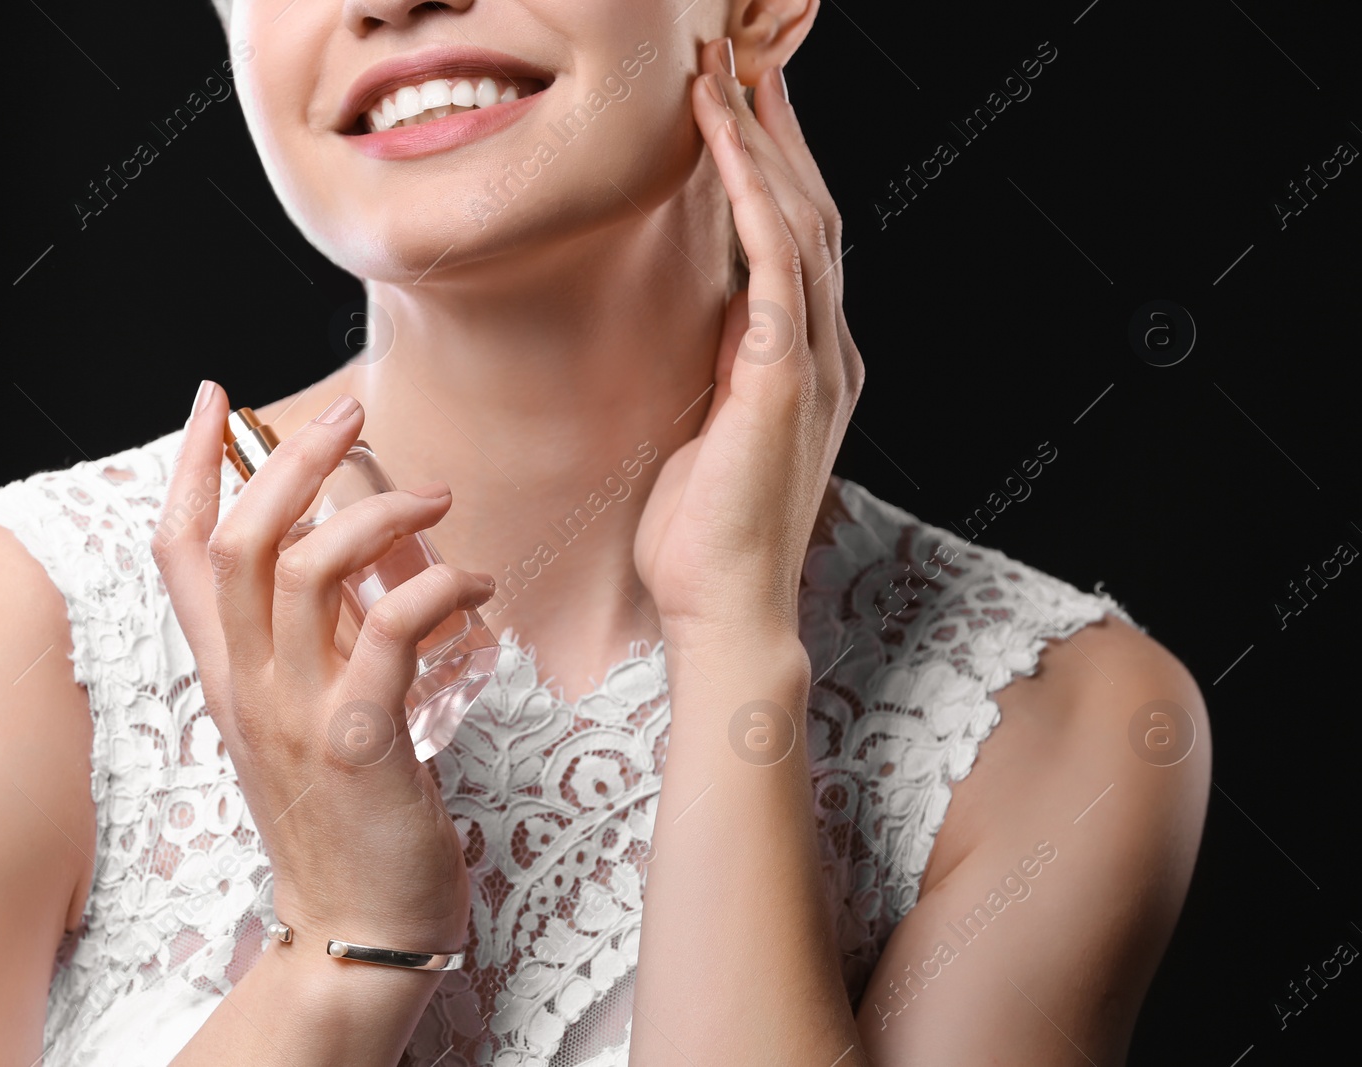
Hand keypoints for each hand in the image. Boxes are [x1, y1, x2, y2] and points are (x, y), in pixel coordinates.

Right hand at [153, 385, 494, 957]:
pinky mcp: (361, 742)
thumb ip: (317, 636)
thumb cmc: (346, 815)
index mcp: (227, 675)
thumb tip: (352, 551)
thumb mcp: (308, 713)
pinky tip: (476, 589)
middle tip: (348, 413)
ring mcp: (297, 713)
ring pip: (306, 569)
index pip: (180, 552)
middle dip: (288, 459)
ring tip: (436, 501)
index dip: (193, 468)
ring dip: (376, 514)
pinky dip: (438, 590)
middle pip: (238, 541)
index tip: (216, 400)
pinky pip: (392, 630)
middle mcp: (247, 687)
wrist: (357, 928)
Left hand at [634, 40, 863, 647]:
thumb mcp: (712, 429)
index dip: (774, 169)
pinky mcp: (785, 372)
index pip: (801, 243)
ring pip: (802, 217)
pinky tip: (723, 135)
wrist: (723, 607)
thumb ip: (726, 366)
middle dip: (775, 131)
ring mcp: (815, 360)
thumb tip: (713, 313)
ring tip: (725, 71)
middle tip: (739, 58)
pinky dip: (752, 187)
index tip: (739, 108)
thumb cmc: (704, 536)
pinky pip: (776, 256)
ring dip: (762, 139)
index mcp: (808, 365)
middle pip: (813, 211)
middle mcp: (826, 351)